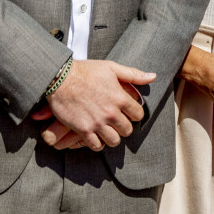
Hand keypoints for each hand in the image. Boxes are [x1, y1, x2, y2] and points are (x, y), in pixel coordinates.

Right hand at [30, 60, 154, 150]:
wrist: (60, 78)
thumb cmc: (86, 71)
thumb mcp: (111, 68)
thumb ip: (133, 74)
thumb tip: (152, 76)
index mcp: (120, 98)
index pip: (138, 115)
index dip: (134, 114)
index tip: (128, 112)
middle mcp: (111, 113)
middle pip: (127, 130)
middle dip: (124, 126)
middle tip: (117, 122)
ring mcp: (97, 123)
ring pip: (114, 141)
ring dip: (112, 136)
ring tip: (107, 130)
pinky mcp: (84, 130)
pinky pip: (97, 145)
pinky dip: (97, 143)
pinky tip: (95, 135)